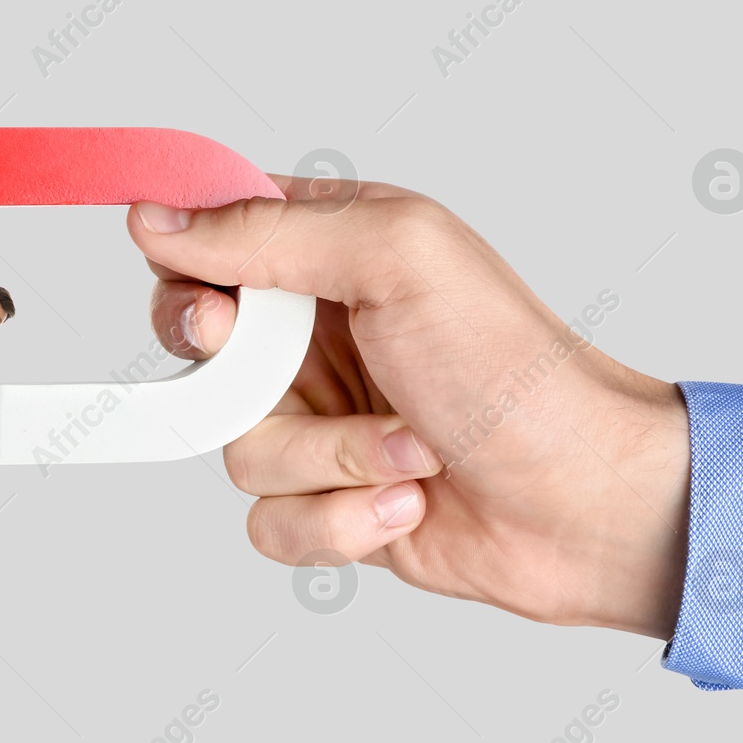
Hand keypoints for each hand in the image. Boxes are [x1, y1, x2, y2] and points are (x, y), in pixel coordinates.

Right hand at [128, 175, 689, 639]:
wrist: (586, 504)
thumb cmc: (516, 370)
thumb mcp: (394, 259)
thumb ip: (268, 231)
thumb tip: (156, 220)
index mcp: (332, 250)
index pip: (207, 243)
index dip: (191, 277)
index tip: (214, 310)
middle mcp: (316, 334)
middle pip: (198, 355)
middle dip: (244, 382)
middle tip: (286, 375)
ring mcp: (322, 419)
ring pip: (235, 447)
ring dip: (329, 459)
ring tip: (411, 450)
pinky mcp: (330, 500)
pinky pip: (269, 522)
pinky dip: (340, 520)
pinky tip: (408, 503)